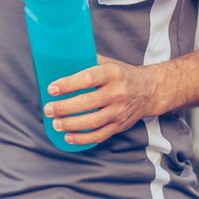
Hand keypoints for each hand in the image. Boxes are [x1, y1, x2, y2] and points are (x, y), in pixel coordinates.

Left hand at [43, 55, 157, 146]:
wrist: (149, 91)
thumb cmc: (123, 75)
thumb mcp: (110, 63)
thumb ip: (88, 62)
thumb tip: (61, 60)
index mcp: (113, 73)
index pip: (88, 78)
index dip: (68, 84)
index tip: (52, 88)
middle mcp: (118, 92)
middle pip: (87, 102)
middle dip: (64, 107)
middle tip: (48, 108)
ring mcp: (119, 111)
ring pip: (92, 121)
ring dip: (70, 124)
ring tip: (55, 123)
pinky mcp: (119, 125)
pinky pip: (99, 135)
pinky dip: (82, 138)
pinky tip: (68, 136)